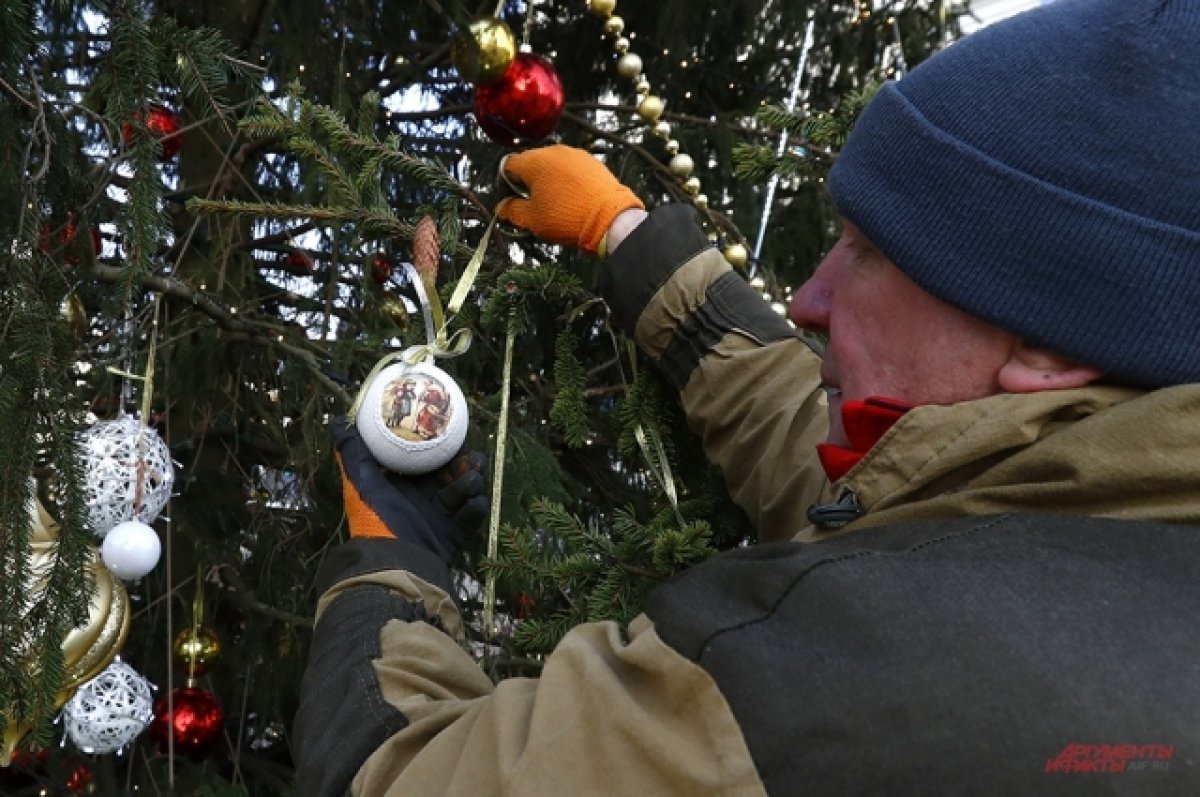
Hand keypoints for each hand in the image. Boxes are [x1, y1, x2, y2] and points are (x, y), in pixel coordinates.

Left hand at [331, 417, 487, 563]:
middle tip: (473, 456)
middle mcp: (424, 498)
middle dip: (466, 462)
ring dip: (471, 483)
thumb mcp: (361, 480)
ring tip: (472, 480)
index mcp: (405, 483)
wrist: (394, 562)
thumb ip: (351, 451)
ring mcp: (441, 516)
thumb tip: (337, 420)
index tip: (452, 429)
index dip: (441, 443)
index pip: (427, 457)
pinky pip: (472, 515)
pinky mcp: (454, 535)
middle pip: (453, 472)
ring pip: (465, 491)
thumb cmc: (376, 519)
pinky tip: (474, 503)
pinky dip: (475, 508)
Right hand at [496, 144, 644, 254]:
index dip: (506, 184)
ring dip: (549, 181)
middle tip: (534, 205)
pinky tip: (573, 198)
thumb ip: (512, 210)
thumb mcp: (532, 220)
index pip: (509, 165)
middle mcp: (554, 151)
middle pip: (531, 163)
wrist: (610, 219)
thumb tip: (502, 208)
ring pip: (552, 165)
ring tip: (556, 203)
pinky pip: (571, 168)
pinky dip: (567, 180)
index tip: (512, 201)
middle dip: (528, 182)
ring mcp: (575, 155)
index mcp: (534, 162)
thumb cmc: (568, 219)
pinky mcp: (592, 162)